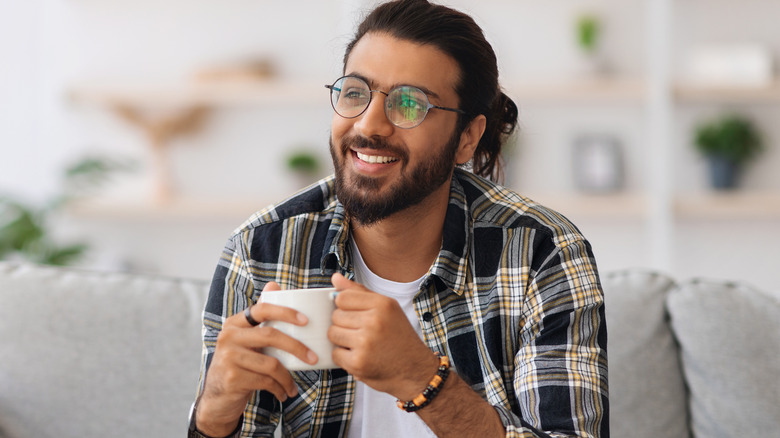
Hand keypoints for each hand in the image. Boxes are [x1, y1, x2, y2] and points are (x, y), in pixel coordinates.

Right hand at [196, 282, 318, 435]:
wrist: (217, 397)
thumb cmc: (239, 363)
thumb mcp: (246, 339)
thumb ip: (260, 316)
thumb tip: (274, 284)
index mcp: (234, 323)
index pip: (261, 309)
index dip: (285, 312)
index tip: (306, 320)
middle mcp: (228, 337)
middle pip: (270, 336)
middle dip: (297, 347)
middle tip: (313, 358)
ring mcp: (229, 358)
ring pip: (271, 364)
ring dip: (288, 377)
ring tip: (294, 385)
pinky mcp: (232, 378)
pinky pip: (265, 381)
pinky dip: (279, 388)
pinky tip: (283, 393)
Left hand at [328, 273, 439, 400]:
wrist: (415, 370)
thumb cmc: (399, 337)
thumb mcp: (386, 308)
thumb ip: (359, 292)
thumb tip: (335, 278)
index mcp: (382, 304)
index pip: (342, 297)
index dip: (345, 307)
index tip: (356, 315)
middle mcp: (374, 321)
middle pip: (336, 316)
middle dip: (344, 325)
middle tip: (362, 333)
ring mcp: (365, 343)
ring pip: (333, 334)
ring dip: (342, 341)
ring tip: (361, 344)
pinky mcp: (358, 363)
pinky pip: (335, 354)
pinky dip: (344, 358)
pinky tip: (361, 357)